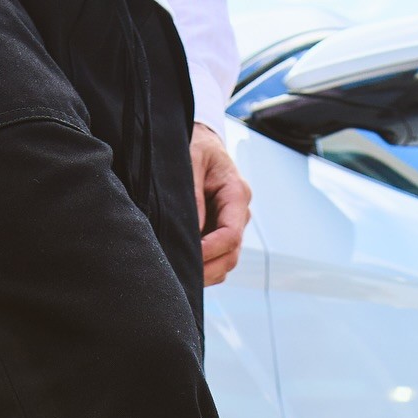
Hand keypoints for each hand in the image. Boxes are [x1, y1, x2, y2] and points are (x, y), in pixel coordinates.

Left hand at [191, 122, 250, 284]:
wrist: (201, 142)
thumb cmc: (195, 146)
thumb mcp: (191, 161)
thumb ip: (193, 196)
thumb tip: (191, 232)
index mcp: (236, 194)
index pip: (231, 235)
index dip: (209, 251)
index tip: (187, 257)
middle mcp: (239, 214)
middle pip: (231, 255)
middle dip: (206, 269)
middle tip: (177, 275)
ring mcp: (232, 225)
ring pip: (225, 263)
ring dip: (204, 274)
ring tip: (177, 275)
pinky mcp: (220, 233)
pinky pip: (216, 260)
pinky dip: (202, 269)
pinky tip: (180, 267)